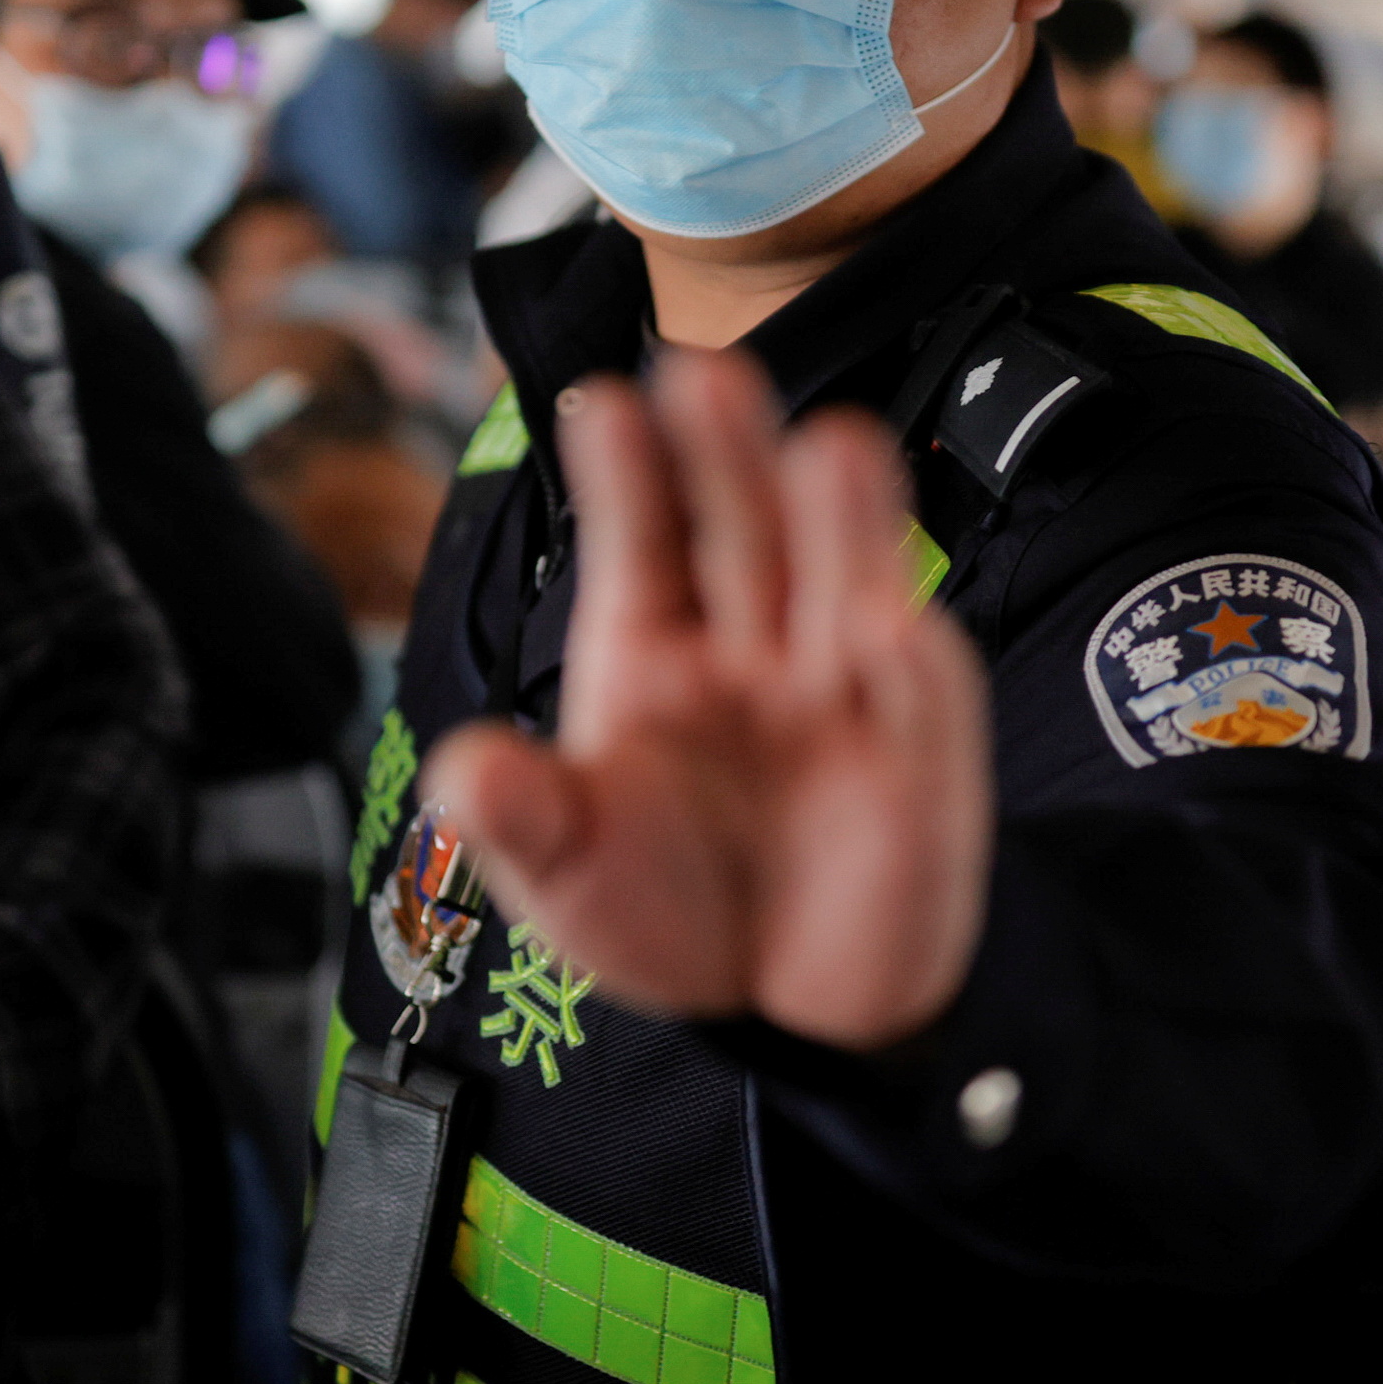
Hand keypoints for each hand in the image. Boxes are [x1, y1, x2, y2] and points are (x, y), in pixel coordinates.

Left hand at [423, 346, 990, 1052]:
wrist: (785, 1010)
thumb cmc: (670, 911)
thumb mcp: (565, 875)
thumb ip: (518, 818)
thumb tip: (461, 768)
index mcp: (650, 647)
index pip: (640, 537)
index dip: (625, 473)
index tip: (600, 403)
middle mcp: (749, 643)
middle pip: (743, 527)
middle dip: (727, 454)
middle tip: (705, 373)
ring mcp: (841, 686)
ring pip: (843, 577)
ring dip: (843, 515)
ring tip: (831, 446)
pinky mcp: (920, 748)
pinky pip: (916, 691)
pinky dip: (905, 658)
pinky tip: (883, 623)